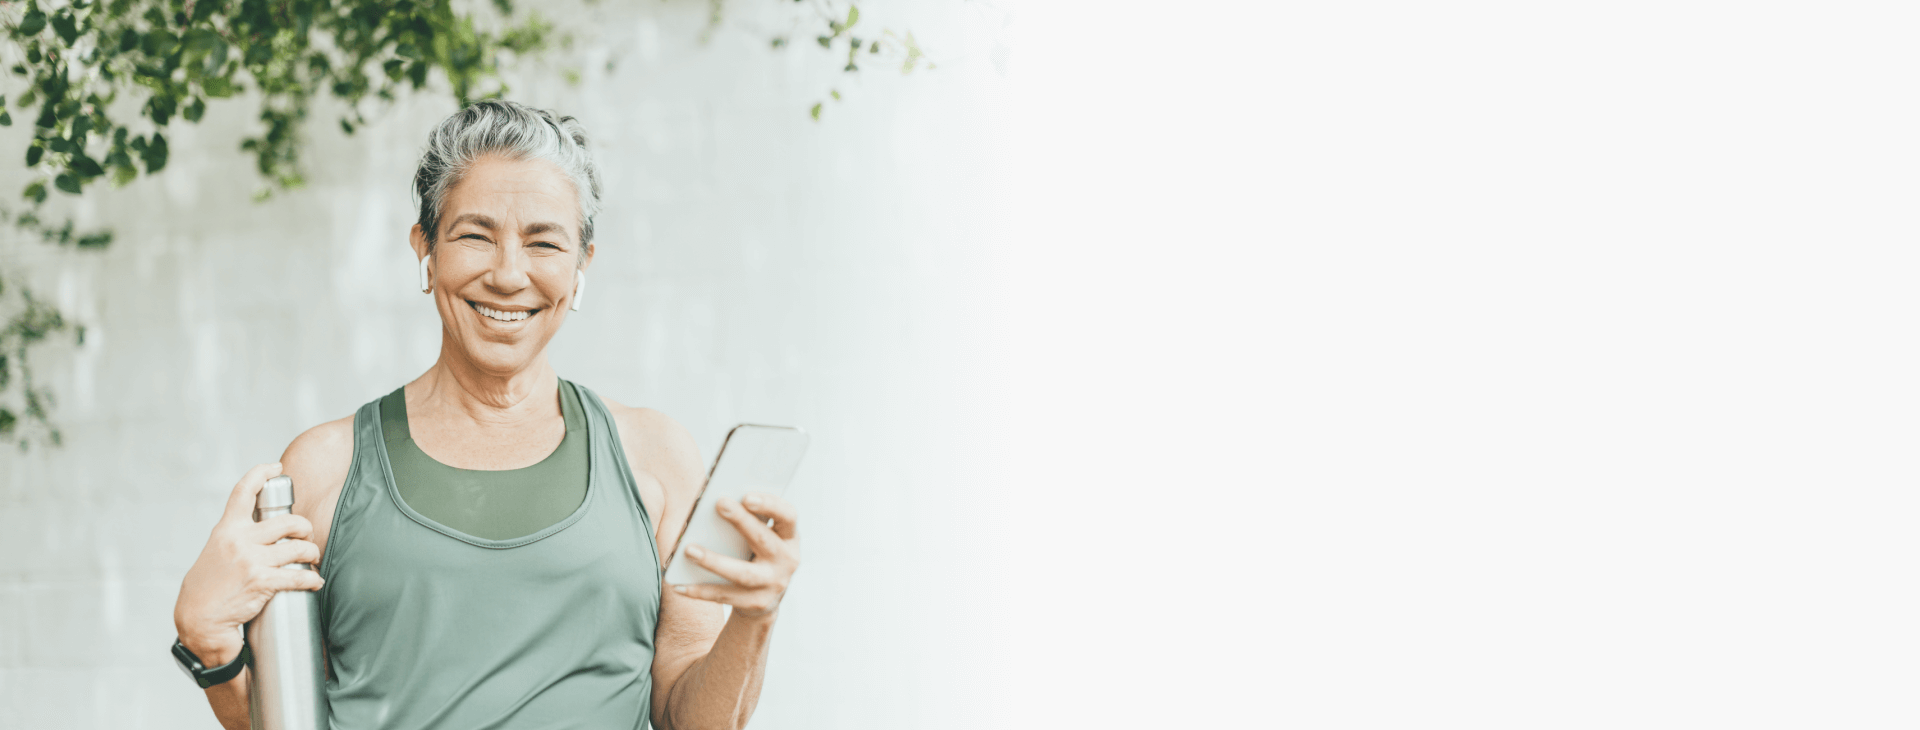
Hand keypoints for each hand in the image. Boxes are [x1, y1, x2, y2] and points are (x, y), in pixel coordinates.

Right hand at [172, 463, 323, 663]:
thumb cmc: (208, 587)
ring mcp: (250, 560)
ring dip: (312, 553)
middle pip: (288, 521)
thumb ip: (236, 537)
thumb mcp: (216, 551)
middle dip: (305, 528)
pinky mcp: (261, 582)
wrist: (198, 618)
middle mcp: (239, 540)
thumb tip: (261, 528)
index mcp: (226, 529)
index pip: (243, 492)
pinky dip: (312, 579)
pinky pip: (298, 575)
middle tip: (306, 537)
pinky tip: (314, 582)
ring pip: (298, 547)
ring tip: (312, 559)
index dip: (261, 473)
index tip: (276, 467)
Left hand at [671, 493, 800, 619]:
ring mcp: (773, 584)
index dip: (771, 505)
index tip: (747, 496)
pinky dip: (700, 590)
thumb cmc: (757, 554)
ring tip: (689, 550)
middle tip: (719, 504)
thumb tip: (714, 503)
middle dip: (742, 521)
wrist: (765, 599)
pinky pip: (725, 595)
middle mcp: (787, 560)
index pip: (788, 516)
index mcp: (789, 537)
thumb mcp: (763, 536)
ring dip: (714, 561)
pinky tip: (679, 584)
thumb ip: (748, 520)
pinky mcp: (756, 603)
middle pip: (763, 540)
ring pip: (743, 573)